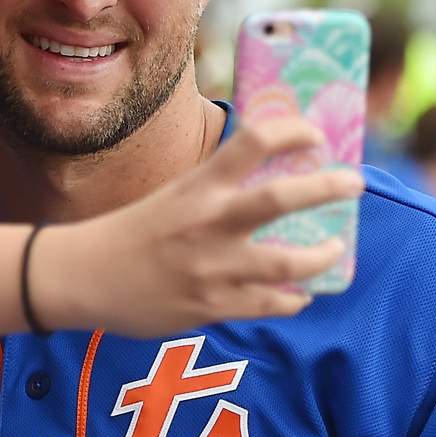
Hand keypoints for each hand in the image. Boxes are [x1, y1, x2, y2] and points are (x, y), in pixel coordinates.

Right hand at [39, 117, 366, 334]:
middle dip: (329, 187)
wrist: (81, 277)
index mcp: (198, 186)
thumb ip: (216, 187)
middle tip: (354, 183)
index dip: (294, 130)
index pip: (254, 141)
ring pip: (289, 262)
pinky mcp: (211, 306)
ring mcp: (212, 267)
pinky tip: (297, 294)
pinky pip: (269, 303)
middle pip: (284, 197)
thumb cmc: (131, 232)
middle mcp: (209, 222)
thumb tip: (268, 175)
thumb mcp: (174, 195)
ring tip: (334, 249)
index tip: (316, 133)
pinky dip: (291, 298)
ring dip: (322, 256)